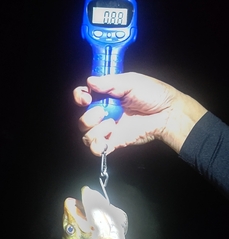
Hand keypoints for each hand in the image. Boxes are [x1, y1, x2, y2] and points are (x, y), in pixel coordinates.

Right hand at [73, 72, 206, 155]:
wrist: (167, 113)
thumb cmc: (153, 94)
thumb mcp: (131, 82)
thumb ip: (110, 82)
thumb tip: (90, 81)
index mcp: (106, 96)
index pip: (83, 97)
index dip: (79, 97)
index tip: (86, 98)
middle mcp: (104, 113)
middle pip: (82, 120)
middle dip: (88, 116)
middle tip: (102, 112)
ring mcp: (109, 129)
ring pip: (86, 135)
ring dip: (94, 130)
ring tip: (111, 124)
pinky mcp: (114, 142)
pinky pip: (96, 149)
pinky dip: (97, 145)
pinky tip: (108, 137)